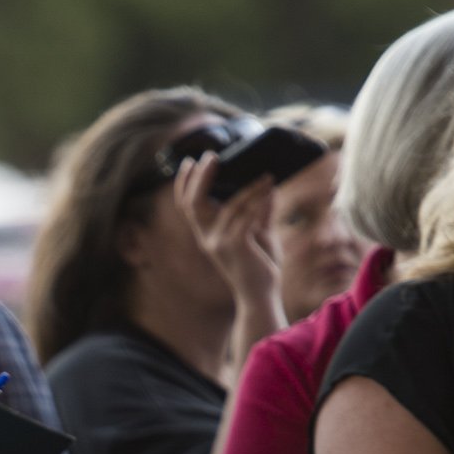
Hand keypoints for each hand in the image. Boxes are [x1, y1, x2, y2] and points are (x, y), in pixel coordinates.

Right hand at [174, 155, 281, 323]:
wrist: (262, 297)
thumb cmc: (261, 269)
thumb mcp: (261, 234)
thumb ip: (261, 212)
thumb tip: (267, 186)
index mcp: (208, 234)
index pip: (187, 206)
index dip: (184, 184)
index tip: (191, 162)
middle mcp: (207, 238)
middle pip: (193, 203)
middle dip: (200, 177)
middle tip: (211, 156)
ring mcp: (219, 243)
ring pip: (229, 205)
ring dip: (249, 187)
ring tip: (266, 176)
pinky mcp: (235, 246)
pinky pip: (245, 215)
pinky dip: (258, 198)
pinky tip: (269, 187)